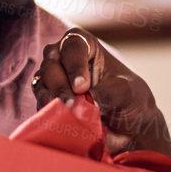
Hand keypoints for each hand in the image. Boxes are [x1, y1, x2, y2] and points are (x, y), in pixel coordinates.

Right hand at [33, 27, 170, 158]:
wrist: (128, 125)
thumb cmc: (129, 99)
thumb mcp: (125, 93)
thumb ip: (107, 93)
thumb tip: (86, 103)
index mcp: (86, 46)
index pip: (73, 46)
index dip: (74, 65)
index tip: (82, 87)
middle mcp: (65, 58)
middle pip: (51, 63)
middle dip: (60, 85)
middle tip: (72, 104)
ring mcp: (54, 79)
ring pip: (42, 83)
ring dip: (50, 99)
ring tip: (65, 114)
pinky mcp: (49, 100)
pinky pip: (40, 104)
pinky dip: (47, 112)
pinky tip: (57, 121)